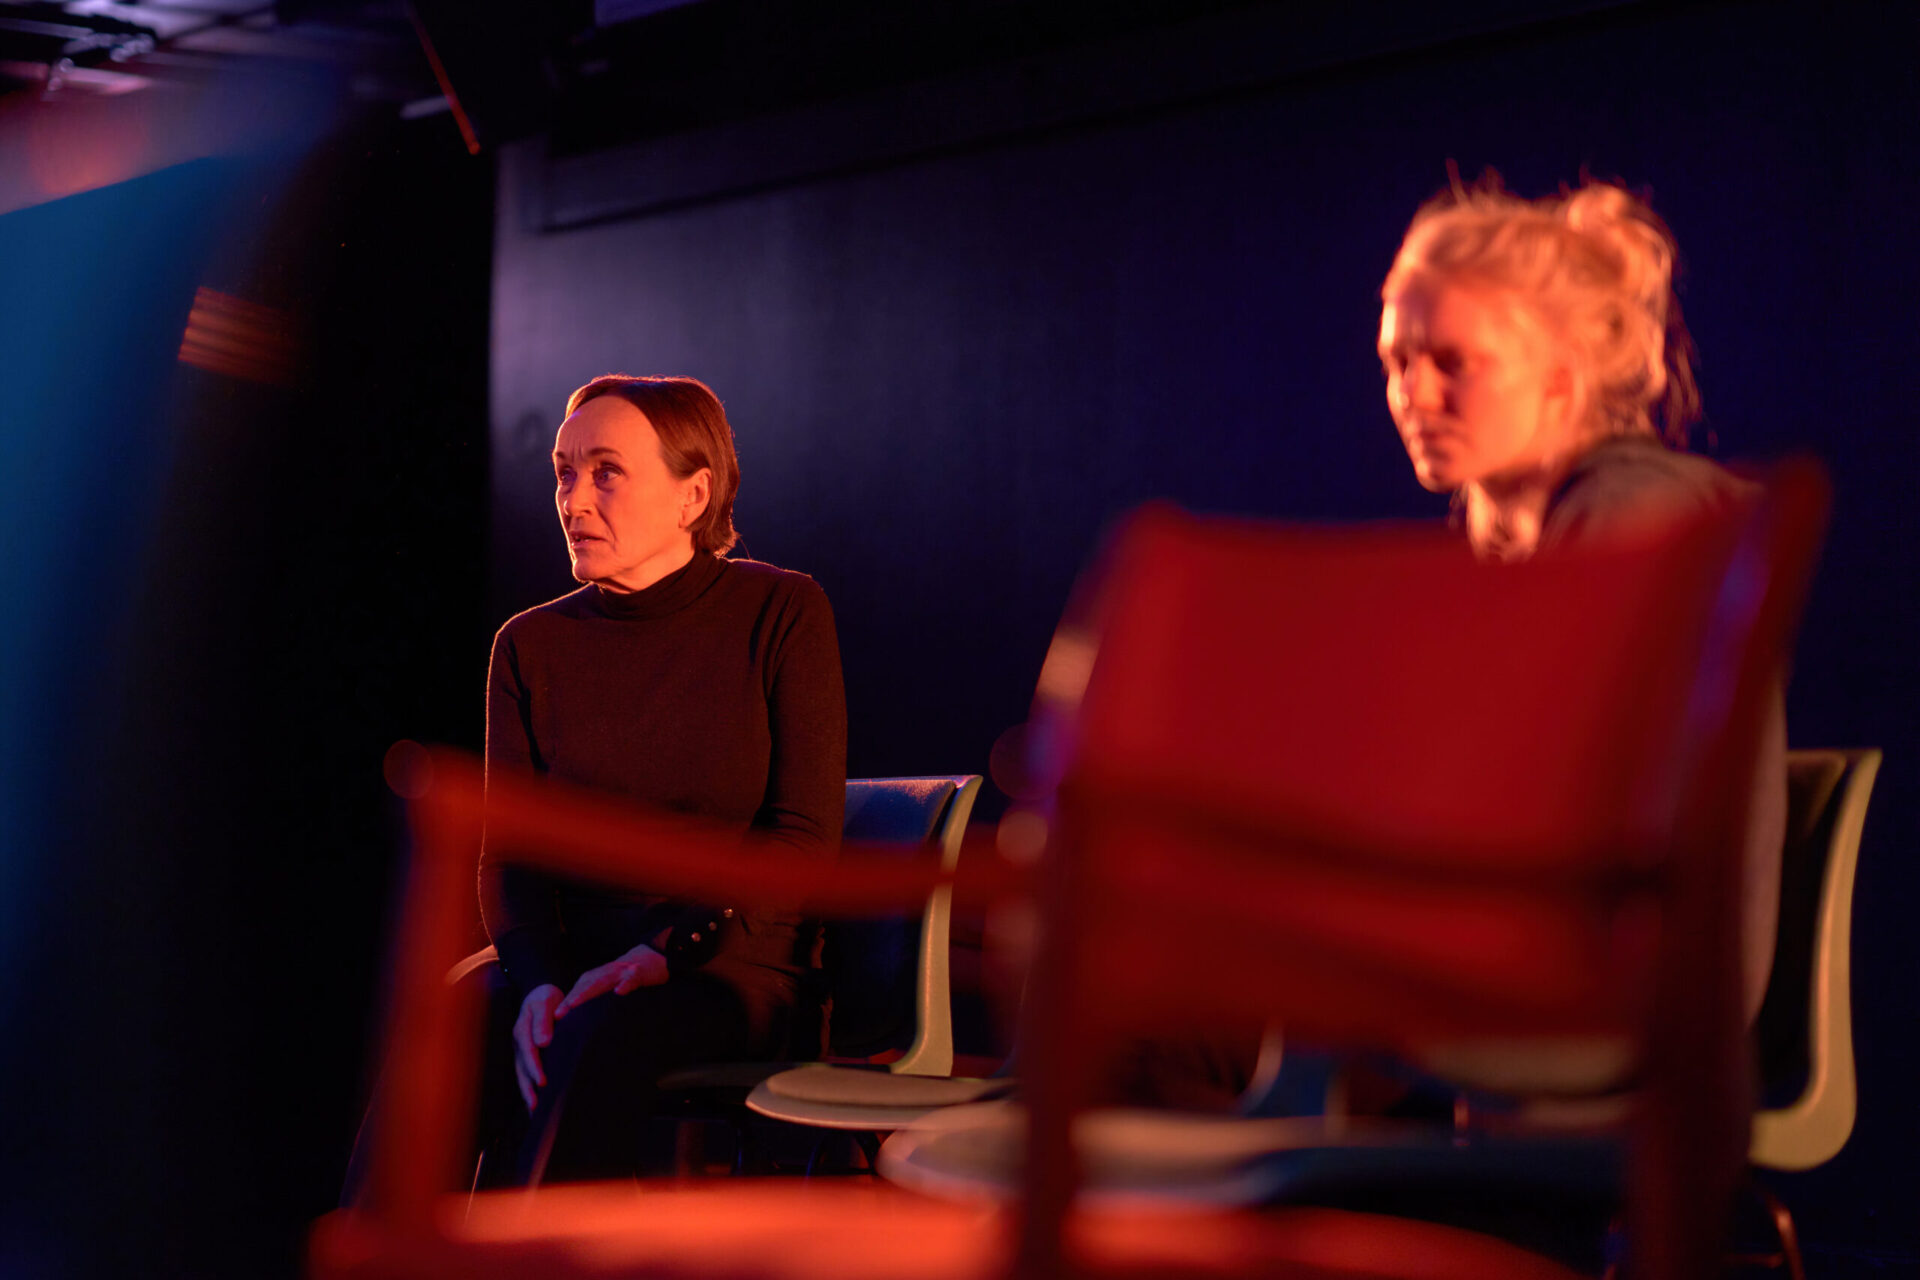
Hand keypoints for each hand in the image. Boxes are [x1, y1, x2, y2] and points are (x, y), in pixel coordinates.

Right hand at [512, 984, 562, 1111]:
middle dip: (527, 1087)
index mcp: (522, 1029)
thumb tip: (543, 1042)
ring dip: (526, 1092)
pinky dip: (528, 1087)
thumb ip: (543, 1020)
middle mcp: (517, 1042)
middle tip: (535, 1106)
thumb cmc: (546, 997)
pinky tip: (534, 1102)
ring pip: (521, 1074)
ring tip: (533, 1111)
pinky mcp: (524, 1054)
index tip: (542, 1082)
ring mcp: (519, 1049)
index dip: (534, 1068)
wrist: (540, 994)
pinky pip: (524, 1073)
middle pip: (521, 1068)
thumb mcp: (546, 1002)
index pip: (528, 1051)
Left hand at [555, 944, 669, 1018]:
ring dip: (588, 992)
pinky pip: (631, 978)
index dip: (566, 1002)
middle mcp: (607, 973)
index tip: (553, 1017)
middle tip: (558, 1014)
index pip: (579, 989)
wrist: (653, 956)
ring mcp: (622, 971)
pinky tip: (619, 992)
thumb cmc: (630, 977)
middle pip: (586, 986)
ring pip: (603, 981)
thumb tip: (584, 1023)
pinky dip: (625, 984)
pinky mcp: (639, 972)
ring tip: (574, 1004)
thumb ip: (599, 998)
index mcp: (599, 977)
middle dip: (571, 999)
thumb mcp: (612, 986)